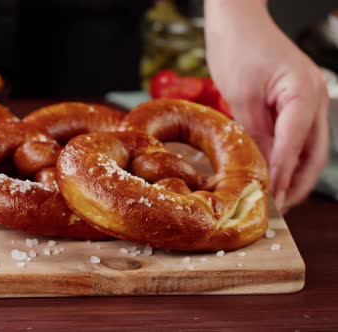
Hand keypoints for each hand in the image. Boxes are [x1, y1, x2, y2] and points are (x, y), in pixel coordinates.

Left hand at [205, 0, 329, 212]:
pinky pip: (296, 135)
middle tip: (277, 209)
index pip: (295, 147)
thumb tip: (262, 170)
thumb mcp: (240, 95)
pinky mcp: (294, 101)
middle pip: (313, 153)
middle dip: (297, 183)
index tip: (270, 202)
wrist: (236, 18)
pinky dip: (286, 156)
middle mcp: (314, 99)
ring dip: (294, 173)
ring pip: (308, 147)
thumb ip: (254, 134)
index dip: (283, 178)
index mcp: (304, 95)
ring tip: (275, 197)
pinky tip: (271, 170)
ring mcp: (307, 100)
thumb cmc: (237, 46)